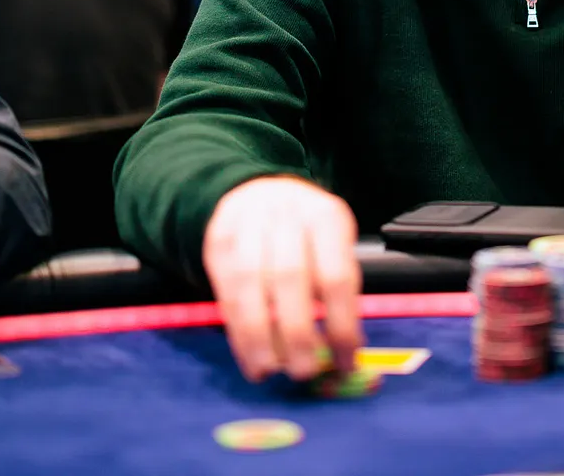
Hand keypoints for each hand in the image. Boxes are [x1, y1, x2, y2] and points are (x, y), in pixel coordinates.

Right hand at [203, 176, 361, 381]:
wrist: (258, 192)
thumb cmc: (306, 230)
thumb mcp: (333, 243)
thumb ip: (339, 288)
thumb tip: (344, 351)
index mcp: (325, 217)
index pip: (336, 276)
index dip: (341, 325)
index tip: (345, 361)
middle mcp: (285, 216)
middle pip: (289, 279)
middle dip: (296, 333)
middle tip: (304, 372)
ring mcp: (247, 227)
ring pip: (249, 285)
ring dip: (259, 337)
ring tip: (270, 371)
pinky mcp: (218, 244)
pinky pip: (226, 293)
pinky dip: (238, 332)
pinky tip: (250, 357)